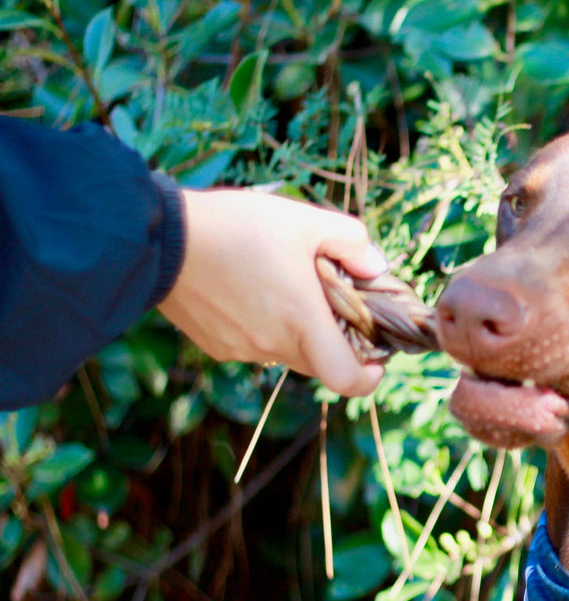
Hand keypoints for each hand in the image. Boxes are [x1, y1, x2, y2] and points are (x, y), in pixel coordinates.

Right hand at [157, 189, 389, 396]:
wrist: (158, 238)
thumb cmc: (235, 226)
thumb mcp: (303, 220)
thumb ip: (352, 241)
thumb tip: (377, 268)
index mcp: (302, 322)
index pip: (346, 380)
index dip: (368, 378)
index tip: (375, 360)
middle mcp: (273, 346)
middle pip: (320, 364)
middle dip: (335, 343)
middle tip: (332, 306)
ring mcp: (242, 350)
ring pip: (287, 354)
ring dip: (297, 333)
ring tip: (285, 288)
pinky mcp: (216, 346)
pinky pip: (254, 347)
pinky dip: (264, 328)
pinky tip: (250, 291)